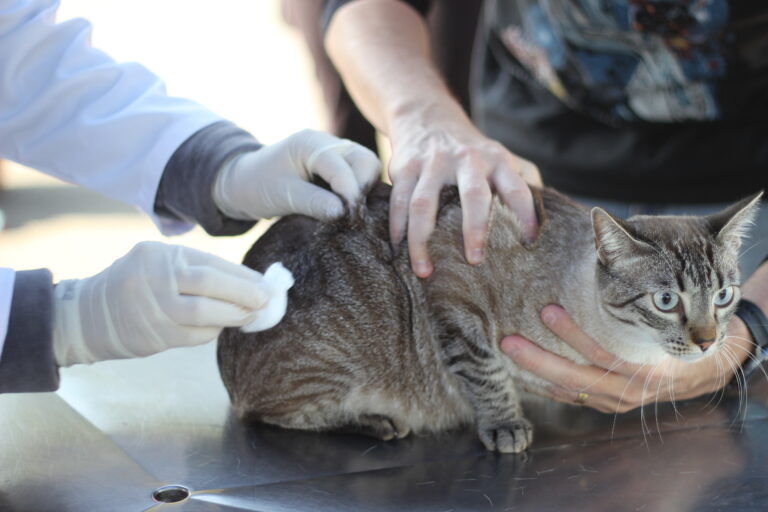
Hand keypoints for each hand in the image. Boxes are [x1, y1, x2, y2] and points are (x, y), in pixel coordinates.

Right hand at [52, 241, 288, 365]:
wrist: (89, 315)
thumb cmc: (138, 284)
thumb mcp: (159, 263)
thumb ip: (196, 269)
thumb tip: (248, 282)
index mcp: (161, 255)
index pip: (212, 264)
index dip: (243, 276)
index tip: (266, 283)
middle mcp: (156, 278)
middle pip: (211, 284)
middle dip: (245, 293)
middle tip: (266, 301)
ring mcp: (154, 308)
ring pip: (205, 313)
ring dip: (234, 315)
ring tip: (251, 315)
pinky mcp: (154, 336)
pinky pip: (195, 336)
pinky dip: (213, 332)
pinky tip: (222, 327)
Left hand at [213, 129, 380, 220]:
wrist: (245, 182)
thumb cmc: (259, 187)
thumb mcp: (284, 197)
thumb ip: (314, 203)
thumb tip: (344, 213)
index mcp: (310, 144)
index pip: (343, 166)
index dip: (351, 193)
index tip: (350, 218)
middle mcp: (328, 143)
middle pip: (365, 160)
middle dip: (363, 188)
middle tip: (352, 215)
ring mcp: (335, 152)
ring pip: (367, 167)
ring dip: (364, 190)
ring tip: (351, 212)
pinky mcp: (339, 165)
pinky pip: (361, 174)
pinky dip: (360, 191)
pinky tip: (350, 208)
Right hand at [388, 107, 540, 276]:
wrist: (427, 115)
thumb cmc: (471, 151)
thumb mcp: (502, 158)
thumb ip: (525, 183)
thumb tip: (546, 223)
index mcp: (497, 160)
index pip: (518, 190)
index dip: (526, 217)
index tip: (527, 245)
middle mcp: (467, 159)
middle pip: (473, 196)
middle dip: (475, 230)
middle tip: (474, 262)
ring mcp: (433, 163)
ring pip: (424, 205)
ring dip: (422, 241)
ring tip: (424, 270)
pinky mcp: (406, 167)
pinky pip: (399, 202)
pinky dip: (397, 228)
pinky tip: (399, 250)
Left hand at [500, 305, 754, 412]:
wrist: (706, 369)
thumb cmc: (684, 329)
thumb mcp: (670, 312)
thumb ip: (640, 290)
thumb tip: (605, 235)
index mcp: (648, 367)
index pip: (603, 352)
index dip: (573, 334)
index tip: (546, 310)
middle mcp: (632, 391)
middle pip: (577, 378)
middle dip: (539, 361)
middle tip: (507, 342)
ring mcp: (620, 402)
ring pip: (572, 391)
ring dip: (537, 372)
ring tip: (509, 351)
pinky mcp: (610, 406)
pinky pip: (575, 400)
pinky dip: (549, 387)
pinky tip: (525, 375)